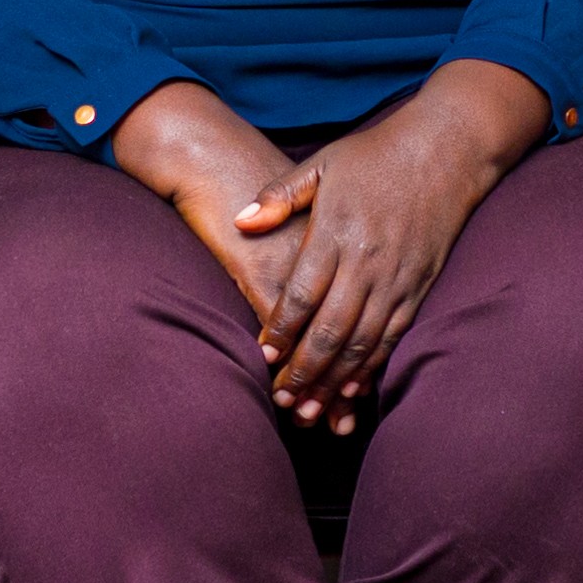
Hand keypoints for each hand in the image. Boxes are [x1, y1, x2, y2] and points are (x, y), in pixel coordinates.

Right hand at [110, 81, 338, 419]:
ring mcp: (296, 268)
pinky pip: (282, 322)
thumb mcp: (307, 201)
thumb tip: (342, 287)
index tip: (361, 399)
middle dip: (341, 385)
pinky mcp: (261, 272)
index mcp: (346, 246)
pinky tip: (277, 379)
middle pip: (348, 335)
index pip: (367, 314)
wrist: (215, 157)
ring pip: (318, 336)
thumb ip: (321, 249)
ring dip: (314, 380)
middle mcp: (331, 261)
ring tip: (310, 418)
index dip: (365, 361)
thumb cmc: (257, 180)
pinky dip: (284, 352)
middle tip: (339, 424)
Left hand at [231, 120, 503, 421]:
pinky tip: (353, 389)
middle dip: (304, 371)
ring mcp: (397, 277)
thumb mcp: (322, 164)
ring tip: (312, 410)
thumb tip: (241, 221)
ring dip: (335, 380)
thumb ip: (280, 195)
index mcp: (336, 231)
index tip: (262, 358)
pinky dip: (372, 367)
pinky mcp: (420, 285)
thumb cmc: (376, 154)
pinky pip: (393, 336)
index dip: (280, 331)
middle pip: (331, 329)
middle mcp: (367, 261)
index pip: (301, 294)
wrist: (447, 148)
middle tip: (282, 401)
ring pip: (363, 342)